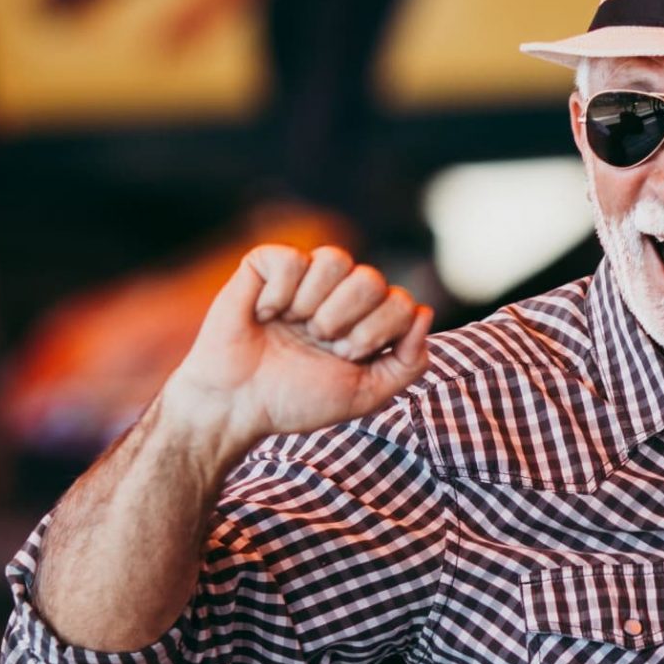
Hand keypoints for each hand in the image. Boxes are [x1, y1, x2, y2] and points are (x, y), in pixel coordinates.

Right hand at [158, 244, 432, 454]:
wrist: (238, 405)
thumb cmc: (298, 400)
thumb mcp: (366, 394)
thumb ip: (409, 363)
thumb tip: (425, 312)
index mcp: (367, 318)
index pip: (401, 302)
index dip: (377, 333)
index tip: (348, 357)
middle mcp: (339, 292)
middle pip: (371, 279)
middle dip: (347, 322)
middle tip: (321, 343)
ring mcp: (304, 276)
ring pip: (335, 258)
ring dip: (315, 305)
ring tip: (295, 326)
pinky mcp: (265, 265)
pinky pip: (291, 258)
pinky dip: (278, 294)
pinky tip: (265, 314)